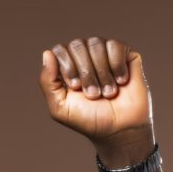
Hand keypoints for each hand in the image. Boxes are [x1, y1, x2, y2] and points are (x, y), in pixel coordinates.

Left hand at [38, 37, 153, 152]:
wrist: (119, 128)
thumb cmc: (89, 119)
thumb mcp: (60, 107)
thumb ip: (47, 82)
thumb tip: (47, 53)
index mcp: (68, 67)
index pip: (60, 50)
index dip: (67, 67)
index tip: (75, 88)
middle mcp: (85, 56)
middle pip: (77, 45)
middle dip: (85, 72)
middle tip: (92, 94)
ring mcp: (105, 53)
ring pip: (96, 43)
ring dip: (101, 73)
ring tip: (107, 93)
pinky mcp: (125, 53)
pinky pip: (116, 46)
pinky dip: (117, 66)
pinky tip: (121, 82)